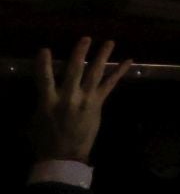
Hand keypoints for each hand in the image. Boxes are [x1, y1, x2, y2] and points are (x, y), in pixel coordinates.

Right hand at [31, 37, 132, 163]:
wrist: (64, 156)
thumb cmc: (45, 138)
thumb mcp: (37, 118)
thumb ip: (43, 99)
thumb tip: (48, 85)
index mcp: (48, 102)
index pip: (44, 79)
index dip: (44, 64)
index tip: (44, 49)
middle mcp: (68, 98)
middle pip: (74, 71)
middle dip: (80, 53)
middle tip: (86, 38)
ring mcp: (85, 100)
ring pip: (95, 73)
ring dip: (102, 56)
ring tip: (110, 42)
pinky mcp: (98, 103)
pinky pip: (110, 85)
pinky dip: (119, 72)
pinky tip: (128, 61)